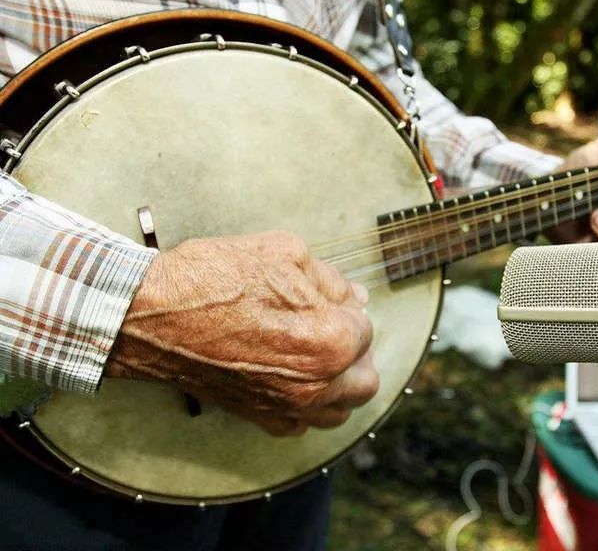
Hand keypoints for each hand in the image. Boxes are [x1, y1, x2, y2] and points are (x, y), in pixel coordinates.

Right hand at [105, 231, 376, 436]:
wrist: (150, 314)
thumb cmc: (212, 279)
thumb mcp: (284, 253)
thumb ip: (331, 279)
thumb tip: (355, 298)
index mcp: (329, 341)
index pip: (366, 330)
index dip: (349, 309)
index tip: (327, 300)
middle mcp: (314, 384)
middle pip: (365, 381)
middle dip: (356, 352)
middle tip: (334, 327)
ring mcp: (285, 406)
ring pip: (339, 411)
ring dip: (339, 384)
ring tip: (318, 355)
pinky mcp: (258, 416)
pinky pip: (301, 424)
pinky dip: (306, 405)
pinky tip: (293, 378)